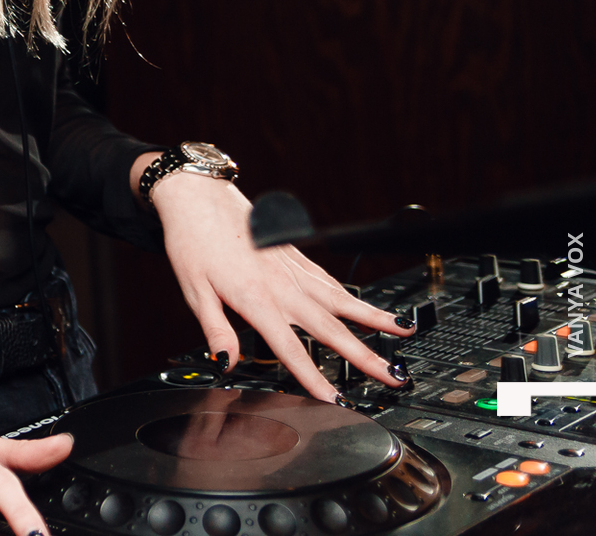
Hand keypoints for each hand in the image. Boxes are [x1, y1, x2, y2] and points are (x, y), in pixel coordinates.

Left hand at [140, 164, 416, 401]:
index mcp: (255, 298)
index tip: (336, 400)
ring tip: (403, 332)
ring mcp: (293, 267)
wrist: (198, 196)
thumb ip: (214, 328)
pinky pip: (329, 279)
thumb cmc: (192, 241)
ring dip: (374, 319)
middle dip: (364, 356)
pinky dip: (352, 295)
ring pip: (341, 299)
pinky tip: (365, 306)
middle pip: (331, 328)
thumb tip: (226, 362)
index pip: (290, 348)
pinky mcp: (295, 253)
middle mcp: (282, 284)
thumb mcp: (193, 289)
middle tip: (393, 376)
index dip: (313, 377)